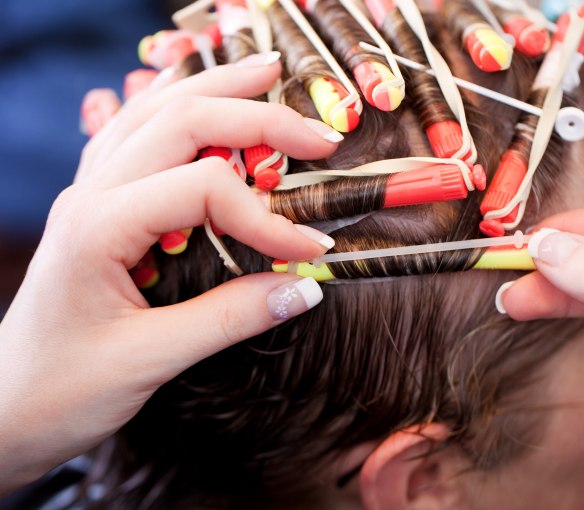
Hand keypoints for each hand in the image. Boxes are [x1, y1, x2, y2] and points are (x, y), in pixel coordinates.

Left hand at [0, 54, 341, 493]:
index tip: (313, 252)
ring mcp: (88, 194)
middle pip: (181, 123)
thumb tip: (304, 287)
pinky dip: (172, 107)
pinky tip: (195, 95)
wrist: (2, 411)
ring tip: (266, 73)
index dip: (268, 218)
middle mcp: (91, 195)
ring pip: (153, 113)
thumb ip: (229, 319)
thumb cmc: (61, 391)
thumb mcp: (148, 361)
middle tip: (318, 135)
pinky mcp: (96, 207)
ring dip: (214, 90)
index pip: (204, 191)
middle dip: (256, 118)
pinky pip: (132, 135)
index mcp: (99, 227)